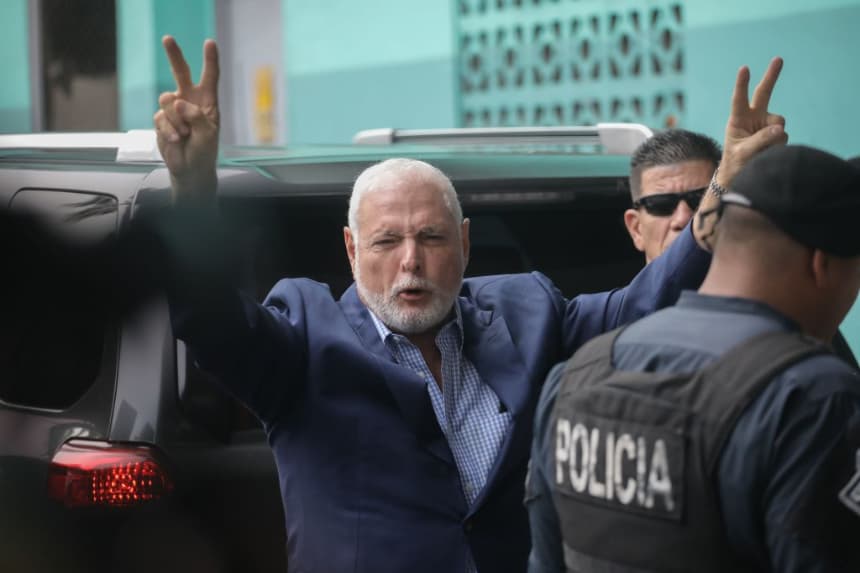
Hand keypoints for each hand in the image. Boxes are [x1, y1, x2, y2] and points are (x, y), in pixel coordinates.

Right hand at [153, 36, 219, 200]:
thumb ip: (196, 116)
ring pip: (167, 100)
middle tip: (167, 39)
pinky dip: (168, 130)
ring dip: (175, 119)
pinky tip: (176, 139)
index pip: (210, 78)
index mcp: (207, 102)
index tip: (210, 43)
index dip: (210, 60)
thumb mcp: (208, 134)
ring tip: (184, 134)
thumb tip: (178, 102)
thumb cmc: (205, 152)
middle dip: (174, 55)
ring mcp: (174, 110)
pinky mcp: (162, 119)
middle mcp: (190, 101)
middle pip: (181, 73)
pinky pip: (160, 117)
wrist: (190, 169)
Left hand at [719, 57, 787, 184]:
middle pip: (764, 93)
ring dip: (773, 139)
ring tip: (760, 152)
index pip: (739, 100)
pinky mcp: (777, 133)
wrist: (742, 175)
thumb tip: (780, 129)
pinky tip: (768, 152)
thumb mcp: (743, 153)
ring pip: (779, 125)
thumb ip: (760, 140)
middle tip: (778, 59)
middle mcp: (753, 118)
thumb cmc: (736, 163)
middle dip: (771, 76)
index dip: (742, 85)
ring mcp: (767, 124)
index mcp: (738, 120)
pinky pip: (783, 137)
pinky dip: (777, 146)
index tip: (744, 68)